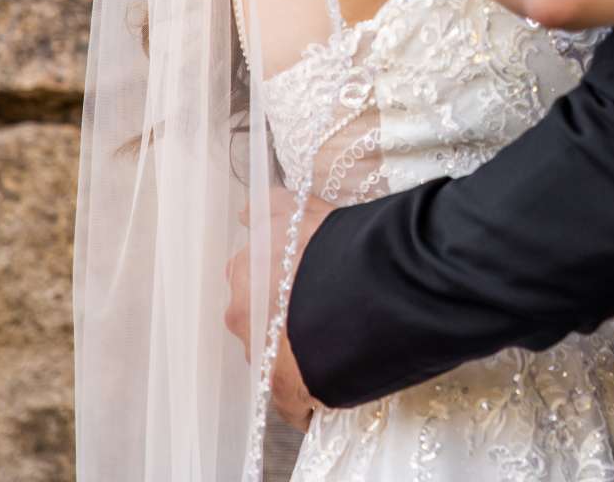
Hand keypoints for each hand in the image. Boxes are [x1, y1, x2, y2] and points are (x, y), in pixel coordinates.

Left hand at [224, 186, 334, 431]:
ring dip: (298, 358)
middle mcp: (244, 312)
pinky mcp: (284, 390)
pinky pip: (293, 402)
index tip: (305, 288)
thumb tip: (245, 211)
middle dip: (285, 324)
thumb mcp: (306, 212)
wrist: (370, 286)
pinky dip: (310, 400)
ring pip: (274, 360)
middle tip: (325, 317)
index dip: (281, 288)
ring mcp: (261, 353)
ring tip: (338, 350)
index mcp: (246, 269)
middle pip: (260, 324)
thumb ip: (275, 210)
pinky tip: (334, 389)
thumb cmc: (343, 243)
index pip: (254, 284)